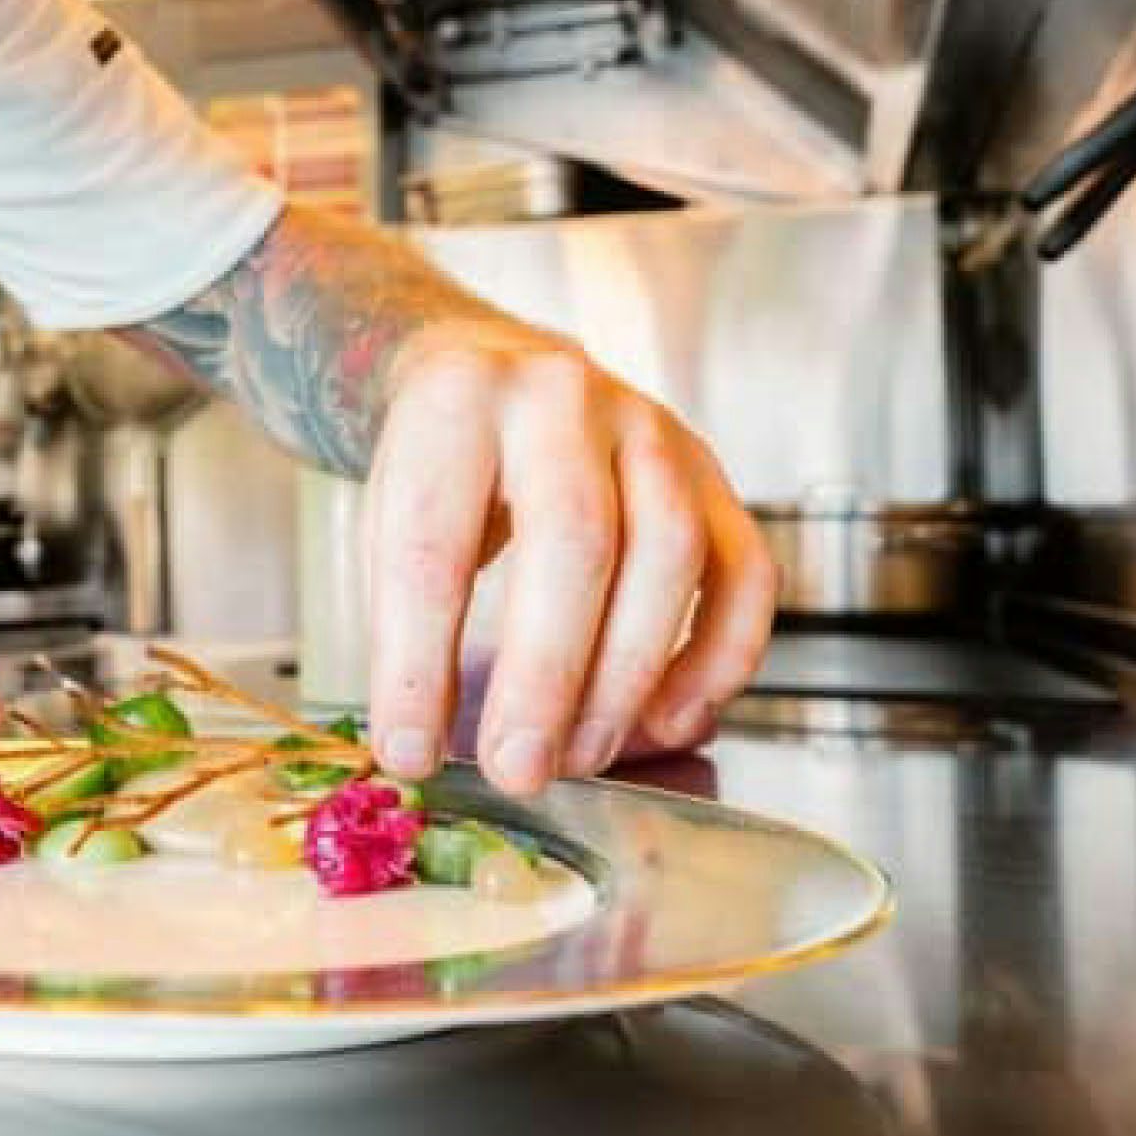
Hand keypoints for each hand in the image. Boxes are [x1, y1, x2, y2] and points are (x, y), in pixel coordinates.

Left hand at [358, 321, 773, 796]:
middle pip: (575, 542)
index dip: (420, 659)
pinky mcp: (711, 472)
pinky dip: (720, 658)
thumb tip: (422, 745)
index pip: (435, 543)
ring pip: (670, 554)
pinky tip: (671, 721)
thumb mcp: (388, 512)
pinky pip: (746, 571)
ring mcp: (651, 429)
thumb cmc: (443, 463)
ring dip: (628, 676)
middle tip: (517, 767)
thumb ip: (406, 614)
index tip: (409, 748)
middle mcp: (562, 398)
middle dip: (546, 676)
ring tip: (581, 755)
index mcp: (457, 401)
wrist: (496, 369)